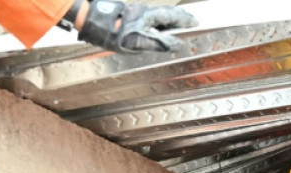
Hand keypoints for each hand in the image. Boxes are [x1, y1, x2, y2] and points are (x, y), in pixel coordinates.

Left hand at [78, 1, 197, 52]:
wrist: (93, 23)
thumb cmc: (115, 34)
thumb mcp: (139, 42)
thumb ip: (159, 43)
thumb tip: (177, 44)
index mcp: (149, 16)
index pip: (173, 16)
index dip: (185, 21)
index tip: (196, 23)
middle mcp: (144, 11)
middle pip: (166, 14)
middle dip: (179, 19)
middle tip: (189, 23)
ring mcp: (136, 12)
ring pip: (158, 16)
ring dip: (169, 21)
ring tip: (176, 28)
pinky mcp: (130, 15)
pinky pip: (149, 18)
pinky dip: (158, 23)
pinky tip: (157, 29)